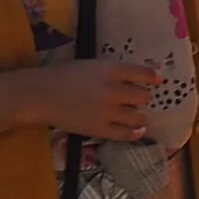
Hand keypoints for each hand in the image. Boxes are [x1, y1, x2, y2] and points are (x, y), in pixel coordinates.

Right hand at [37, 55, 158, 139]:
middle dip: (141, 98)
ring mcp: (108, 111)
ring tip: (135, 116)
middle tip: (136, 100)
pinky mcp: (100, 129)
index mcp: (110, 69)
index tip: (158, 79)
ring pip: (138, 117)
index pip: (142, 73)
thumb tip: (129, 79)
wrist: (39, 95)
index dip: (153, 77)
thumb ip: (110, 72)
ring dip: (138, 116)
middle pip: (144, 97)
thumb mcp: (89, 65)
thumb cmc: (60, 75)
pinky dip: (135, 132)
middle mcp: (113, 90)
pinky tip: (137, 130)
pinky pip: (126, 134)